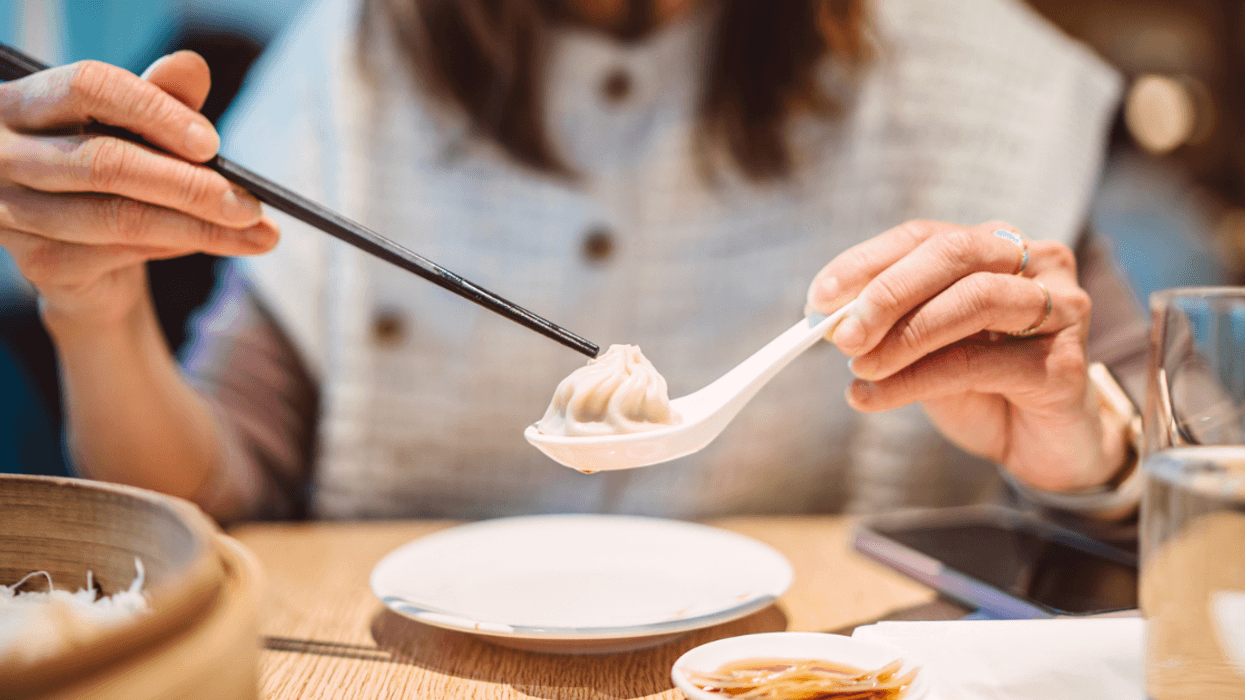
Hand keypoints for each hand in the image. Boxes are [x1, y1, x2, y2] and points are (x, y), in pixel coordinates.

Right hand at [0, 52, 277, 325]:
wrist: (86, 263)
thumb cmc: (112, 177)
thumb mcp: (140, 133)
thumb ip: (162, 100)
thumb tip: (192, 66)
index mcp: (24, 102)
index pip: (87, 86)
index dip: (155, 112)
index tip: (213, 143)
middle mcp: (3, 153)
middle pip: (105, 162)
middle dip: (190, 186)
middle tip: (251, 205)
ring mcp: (11, 211)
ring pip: (118, 217)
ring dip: (198, 228)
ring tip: (256, 234)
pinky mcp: (35, 262)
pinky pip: (118, 253)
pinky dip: (172, 247)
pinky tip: (203, 243)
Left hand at [807, 220, 1124, 492]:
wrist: (1038, 446)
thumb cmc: (978, 386)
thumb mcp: (922, 348)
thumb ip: (887, 326)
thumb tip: (828, 318)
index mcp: (994, 247)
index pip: (923, 236)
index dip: (866, 263)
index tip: (818, 298)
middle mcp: (1036, 264)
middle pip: (954, 254)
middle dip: (887, 292)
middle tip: (841, 334)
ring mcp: (1060, 309)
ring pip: (974, 300)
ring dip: (905, 335)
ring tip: (859, 367)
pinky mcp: (1064, 364)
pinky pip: (980, 362)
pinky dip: (916, 380)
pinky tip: (876, 398)